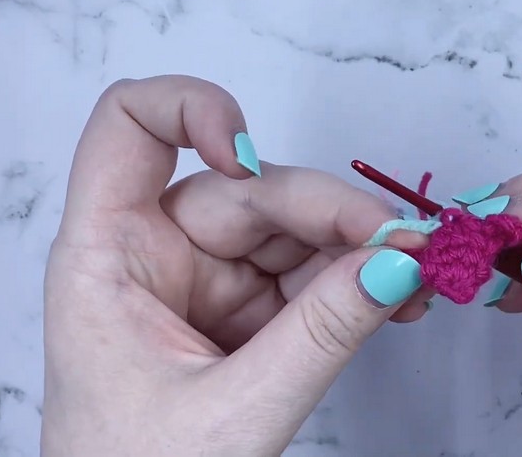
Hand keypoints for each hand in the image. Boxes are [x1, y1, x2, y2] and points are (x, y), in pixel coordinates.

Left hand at [42, 76, 429, 455]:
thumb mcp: (233, 411)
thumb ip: (321, 333)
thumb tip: (396, 263)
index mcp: (108, 255)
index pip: (130, 127)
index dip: (192, 109)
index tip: (249, 155)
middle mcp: (156, 252)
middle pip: (249, 188)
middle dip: (332, 213)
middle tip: (404, 246)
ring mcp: (205, 280)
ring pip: (292, 229)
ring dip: (359, 247)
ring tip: (414, 278)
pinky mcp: (246, 312)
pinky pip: (310, 274)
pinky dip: (357, 281)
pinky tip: (396, 295)